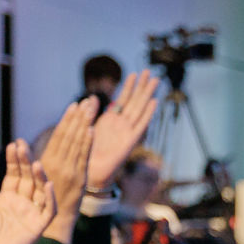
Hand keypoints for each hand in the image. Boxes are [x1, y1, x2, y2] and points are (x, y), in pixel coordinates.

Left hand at [0, 140, 56, 243]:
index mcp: (8, 196)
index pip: (14, 173)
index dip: (15, 160)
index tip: (13, 145)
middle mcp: (22, 202)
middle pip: (28, 177)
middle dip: (26, 162)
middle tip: (22, 147)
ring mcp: (32, 213)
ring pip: (40, 190)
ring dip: (40, 176)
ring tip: (35, 163)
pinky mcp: (38, 227)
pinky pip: (49, 211)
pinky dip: (50, 198)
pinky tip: (49, 185)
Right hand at [37, 99, 95, 221]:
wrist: (55, 222)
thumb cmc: (42, 202)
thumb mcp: (34, 179)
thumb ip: (34, 160)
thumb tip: (20, 143)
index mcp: (47, 162)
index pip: (59, 136)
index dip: (67, 120)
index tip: (74, 106)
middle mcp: (58, 164)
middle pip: (70, 135)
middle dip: (79, 117)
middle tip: (88, 101)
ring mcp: (70, 171)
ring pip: (78, 143)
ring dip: (85, 124)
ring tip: (92, 108)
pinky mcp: (80, 179)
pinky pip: (84, 158)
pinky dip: (87, 143)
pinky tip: (92, 129)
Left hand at [86, 70, 158, 190]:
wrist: (91, 172)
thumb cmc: (89, 153)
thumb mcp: (89, 128)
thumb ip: (92, 112)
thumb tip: (92, 97)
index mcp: (110, 121)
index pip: (122, 99)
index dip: (128, 87)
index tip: (135, 73)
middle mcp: (121, 125)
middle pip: (134, 101)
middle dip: (141, 86)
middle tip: (149, 71)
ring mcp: (126, 132)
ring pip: (139, 109)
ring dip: (147, 94)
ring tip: (155, 80)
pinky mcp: (130, 141)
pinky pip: (140, 125)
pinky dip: (147, 114)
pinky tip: (154, 102)